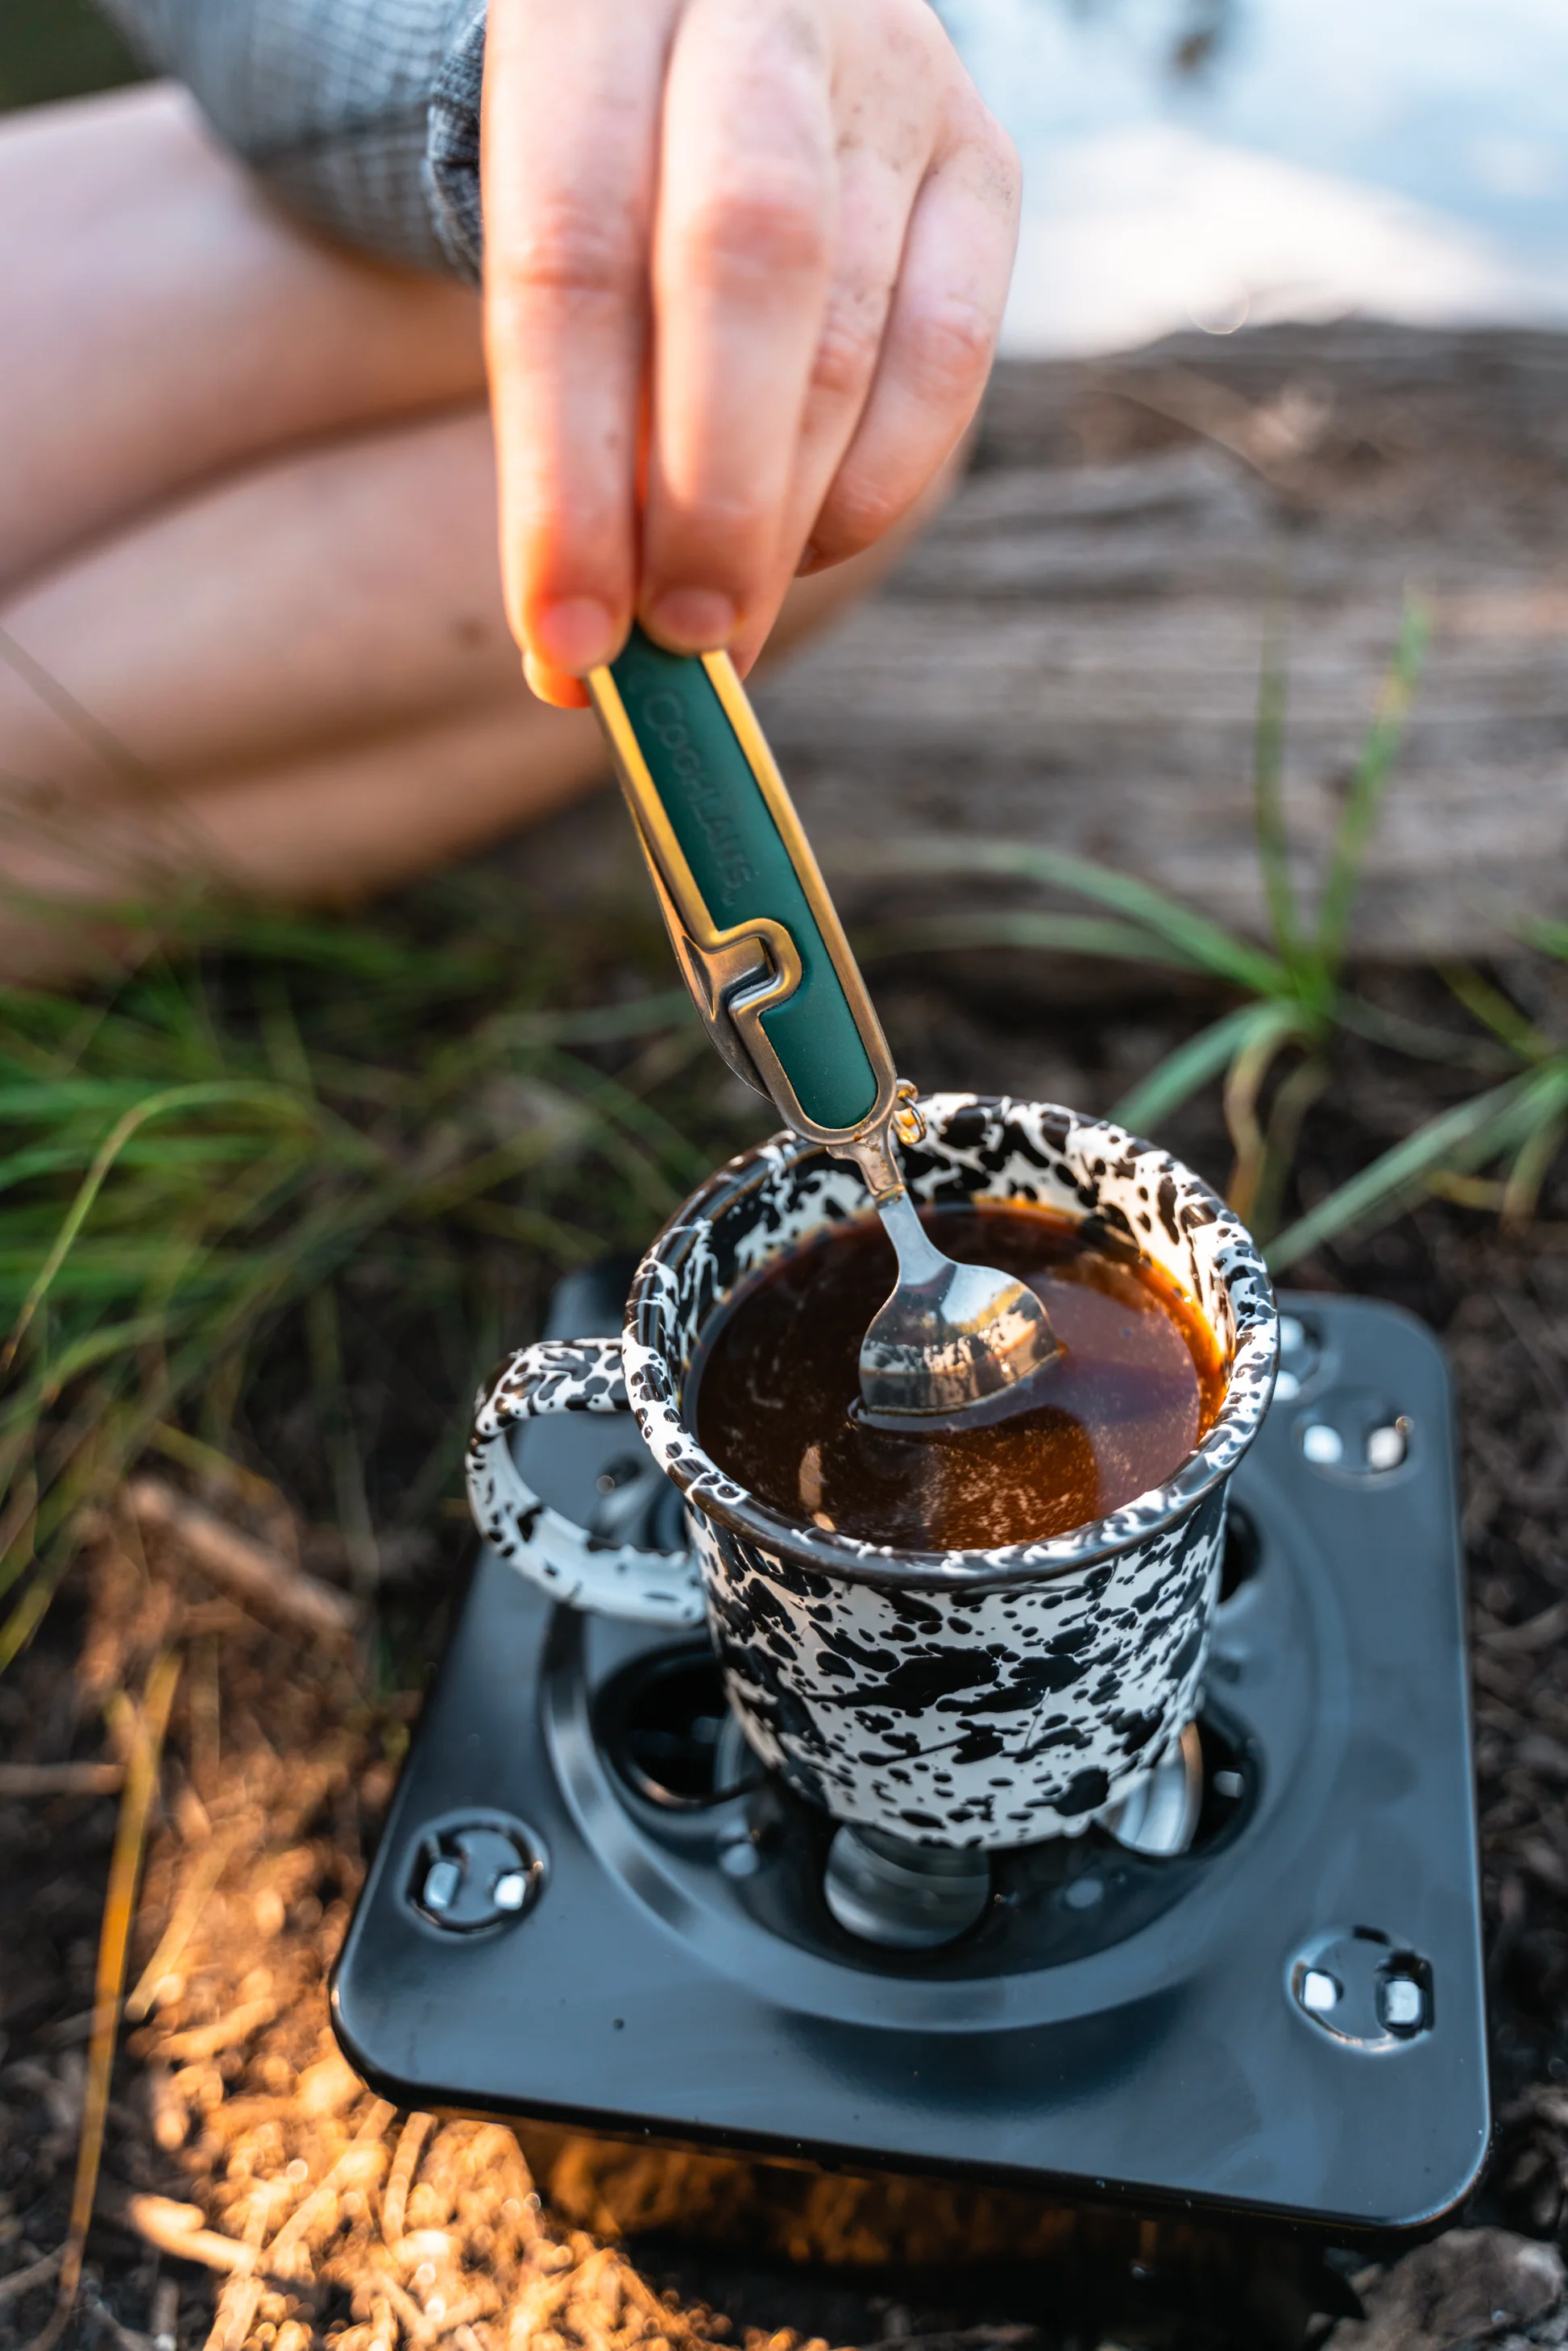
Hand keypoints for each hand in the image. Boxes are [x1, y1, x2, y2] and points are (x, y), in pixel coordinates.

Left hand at [481, 0, 1019, 705]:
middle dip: (707, 491)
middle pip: (743, 262)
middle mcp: (755, 6)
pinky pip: (949, 352)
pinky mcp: (982, 151)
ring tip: (722, 626)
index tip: (564, 637)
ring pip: (848, 325)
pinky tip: (807, 545)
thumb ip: (554, 414)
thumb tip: (581, 660)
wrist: (717, 22)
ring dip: (782, 516)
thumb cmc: (600, 171)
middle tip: (680, 643)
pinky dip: (875, 483)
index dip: (565, 471)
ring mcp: (889, 71)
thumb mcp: (542, 235)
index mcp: (589, 2)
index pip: (570, 254)